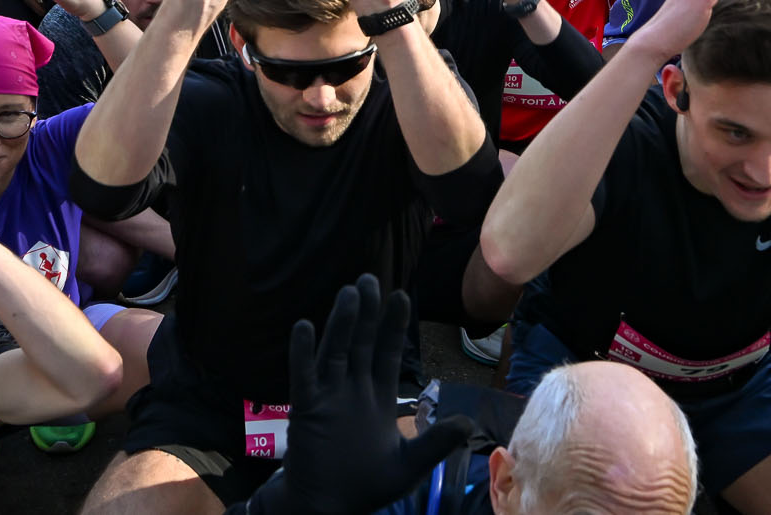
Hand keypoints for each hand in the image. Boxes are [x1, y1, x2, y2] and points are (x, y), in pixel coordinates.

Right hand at [244, 276, 476, 514]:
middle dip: (368, 313)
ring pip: (335, 351)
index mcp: (378, 397)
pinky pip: (303, 376)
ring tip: (348, 294)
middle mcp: (353, 389)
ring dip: (340, 323)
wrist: (328, 508)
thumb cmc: (367, 486)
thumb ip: (434, 442)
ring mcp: (328, 396)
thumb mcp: (409, 465)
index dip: (394, 325)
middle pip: (361, 343)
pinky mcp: (306, 409)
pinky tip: (304, 327)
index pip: (388, 352)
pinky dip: (302, 353)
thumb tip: (468, 423)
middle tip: (370, 279)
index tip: (401, 296)